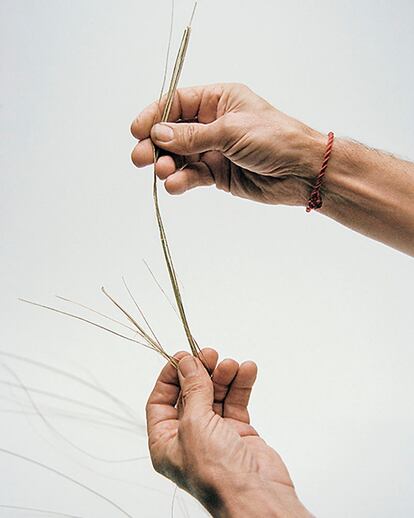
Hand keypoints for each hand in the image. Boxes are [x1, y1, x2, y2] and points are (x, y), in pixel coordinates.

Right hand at [131, 83, 323, 205]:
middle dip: (155, 144)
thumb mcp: (231, 131)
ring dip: (168, 165)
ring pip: (180, 156)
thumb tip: (158, 134)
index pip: (178, 103)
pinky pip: (193, 176)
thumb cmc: (275, 138)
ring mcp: (214, 150)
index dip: (155, 115)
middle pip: (173, 132)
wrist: (302, 172)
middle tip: (140, 158)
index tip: (137, 130)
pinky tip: (175, 186)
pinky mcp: (218, 174)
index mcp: (219, 100)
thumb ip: (193, 136)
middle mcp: (213, 124)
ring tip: (163, 172)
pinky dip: (182, 181)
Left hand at [146, 348, 310, 517]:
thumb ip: (193, 390)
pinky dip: (242, 385)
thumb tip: (187, 364)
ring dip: (223, 376)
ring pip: (216, 395)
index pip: (160, 401)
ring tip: (232, 365)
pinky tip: (247, 370)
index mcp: (166, 442)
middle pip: (191, 394)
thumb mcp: (195, 424)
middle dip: (201, 372)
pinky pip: (237, 402)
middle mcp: (189, 438)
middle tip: (210, 355)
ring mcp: (215, 435)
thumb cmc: (218, 474)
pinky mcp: (238, 433)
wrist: (257, 496)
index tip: (183, 355)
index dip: (171, 376)